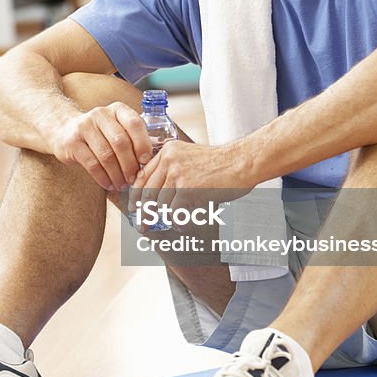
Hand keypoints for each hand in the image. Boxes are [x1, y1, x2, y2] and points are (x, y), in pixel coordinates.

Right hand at [50, 101, 152, 190]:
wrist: (64, 130)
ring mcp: (84, 127)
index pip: (134, 123)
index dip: (142, 144)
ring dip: (117, 174)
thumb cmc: (100, 134)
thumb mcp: (116, 127)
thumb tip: (151, 163)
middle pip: (120, 142)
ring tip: (122, 185)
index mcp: (117, 109)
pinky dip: (103, 178)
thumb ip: (132, 138)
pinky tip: (109, 184)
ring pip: (106, 155)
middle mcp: (100, 114)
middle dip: (130, 164)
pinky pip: (92, 164)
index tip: (146, 161)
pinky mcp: (72, 142)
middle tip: (134, 179)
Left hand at [129, 140, 254, 227]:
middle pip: (147, 192)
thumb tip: (156, 195)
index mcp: (168, 151)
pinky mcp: (188, 188)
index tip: (134, 207)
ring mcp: (178, 174)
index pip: (143, 175)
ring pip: (161, 204)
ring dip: (165, 218)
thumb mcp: (190, 157)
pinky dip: (178, 221)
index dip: (136, 194)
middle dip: (143, 213)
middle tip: (142, 226)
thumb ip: (172, 169)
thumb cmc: (221, 163)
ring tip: (173, 223)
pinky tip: (183, 224)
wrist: (241, 161)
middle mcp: (169, 160)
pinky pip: (175, 212)